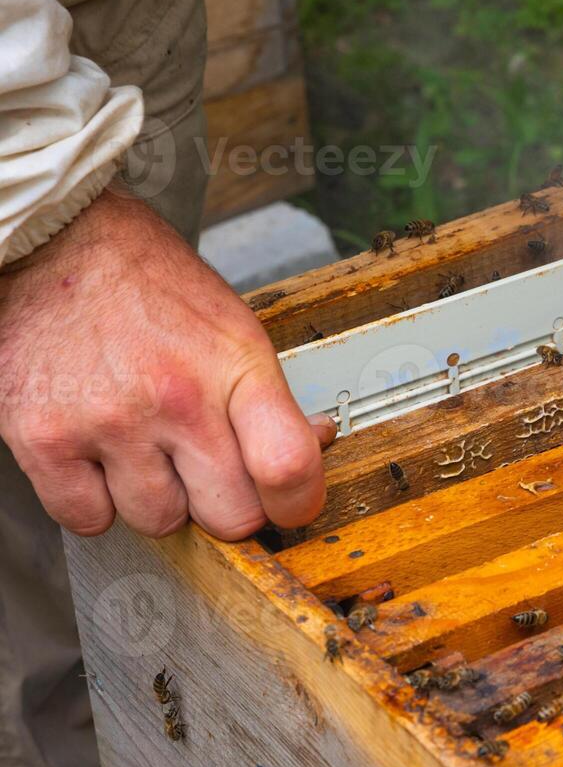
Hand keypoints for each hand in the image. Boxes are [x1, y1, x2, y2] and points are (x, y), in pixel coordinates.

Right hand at [0, 184, 335, 539]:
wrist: (54, 243)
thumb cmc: (146, 283)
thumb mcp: (233, 326)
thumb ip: (268, 395)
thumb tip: (314, 441)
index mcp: (233, 365)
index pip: (287, 466)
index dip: (298, 503)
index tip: (291, 504)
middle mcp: (174, 398)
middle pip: (230, 516)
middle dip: (226, 504)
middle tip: (208, 469)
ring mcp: (108, 423)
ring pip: (159, 523)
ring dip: (157, 498)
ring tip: (145, 444)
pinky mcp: (44, 441)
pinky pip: (88, 519)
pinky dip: (95, 500)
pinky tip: (100, 455)